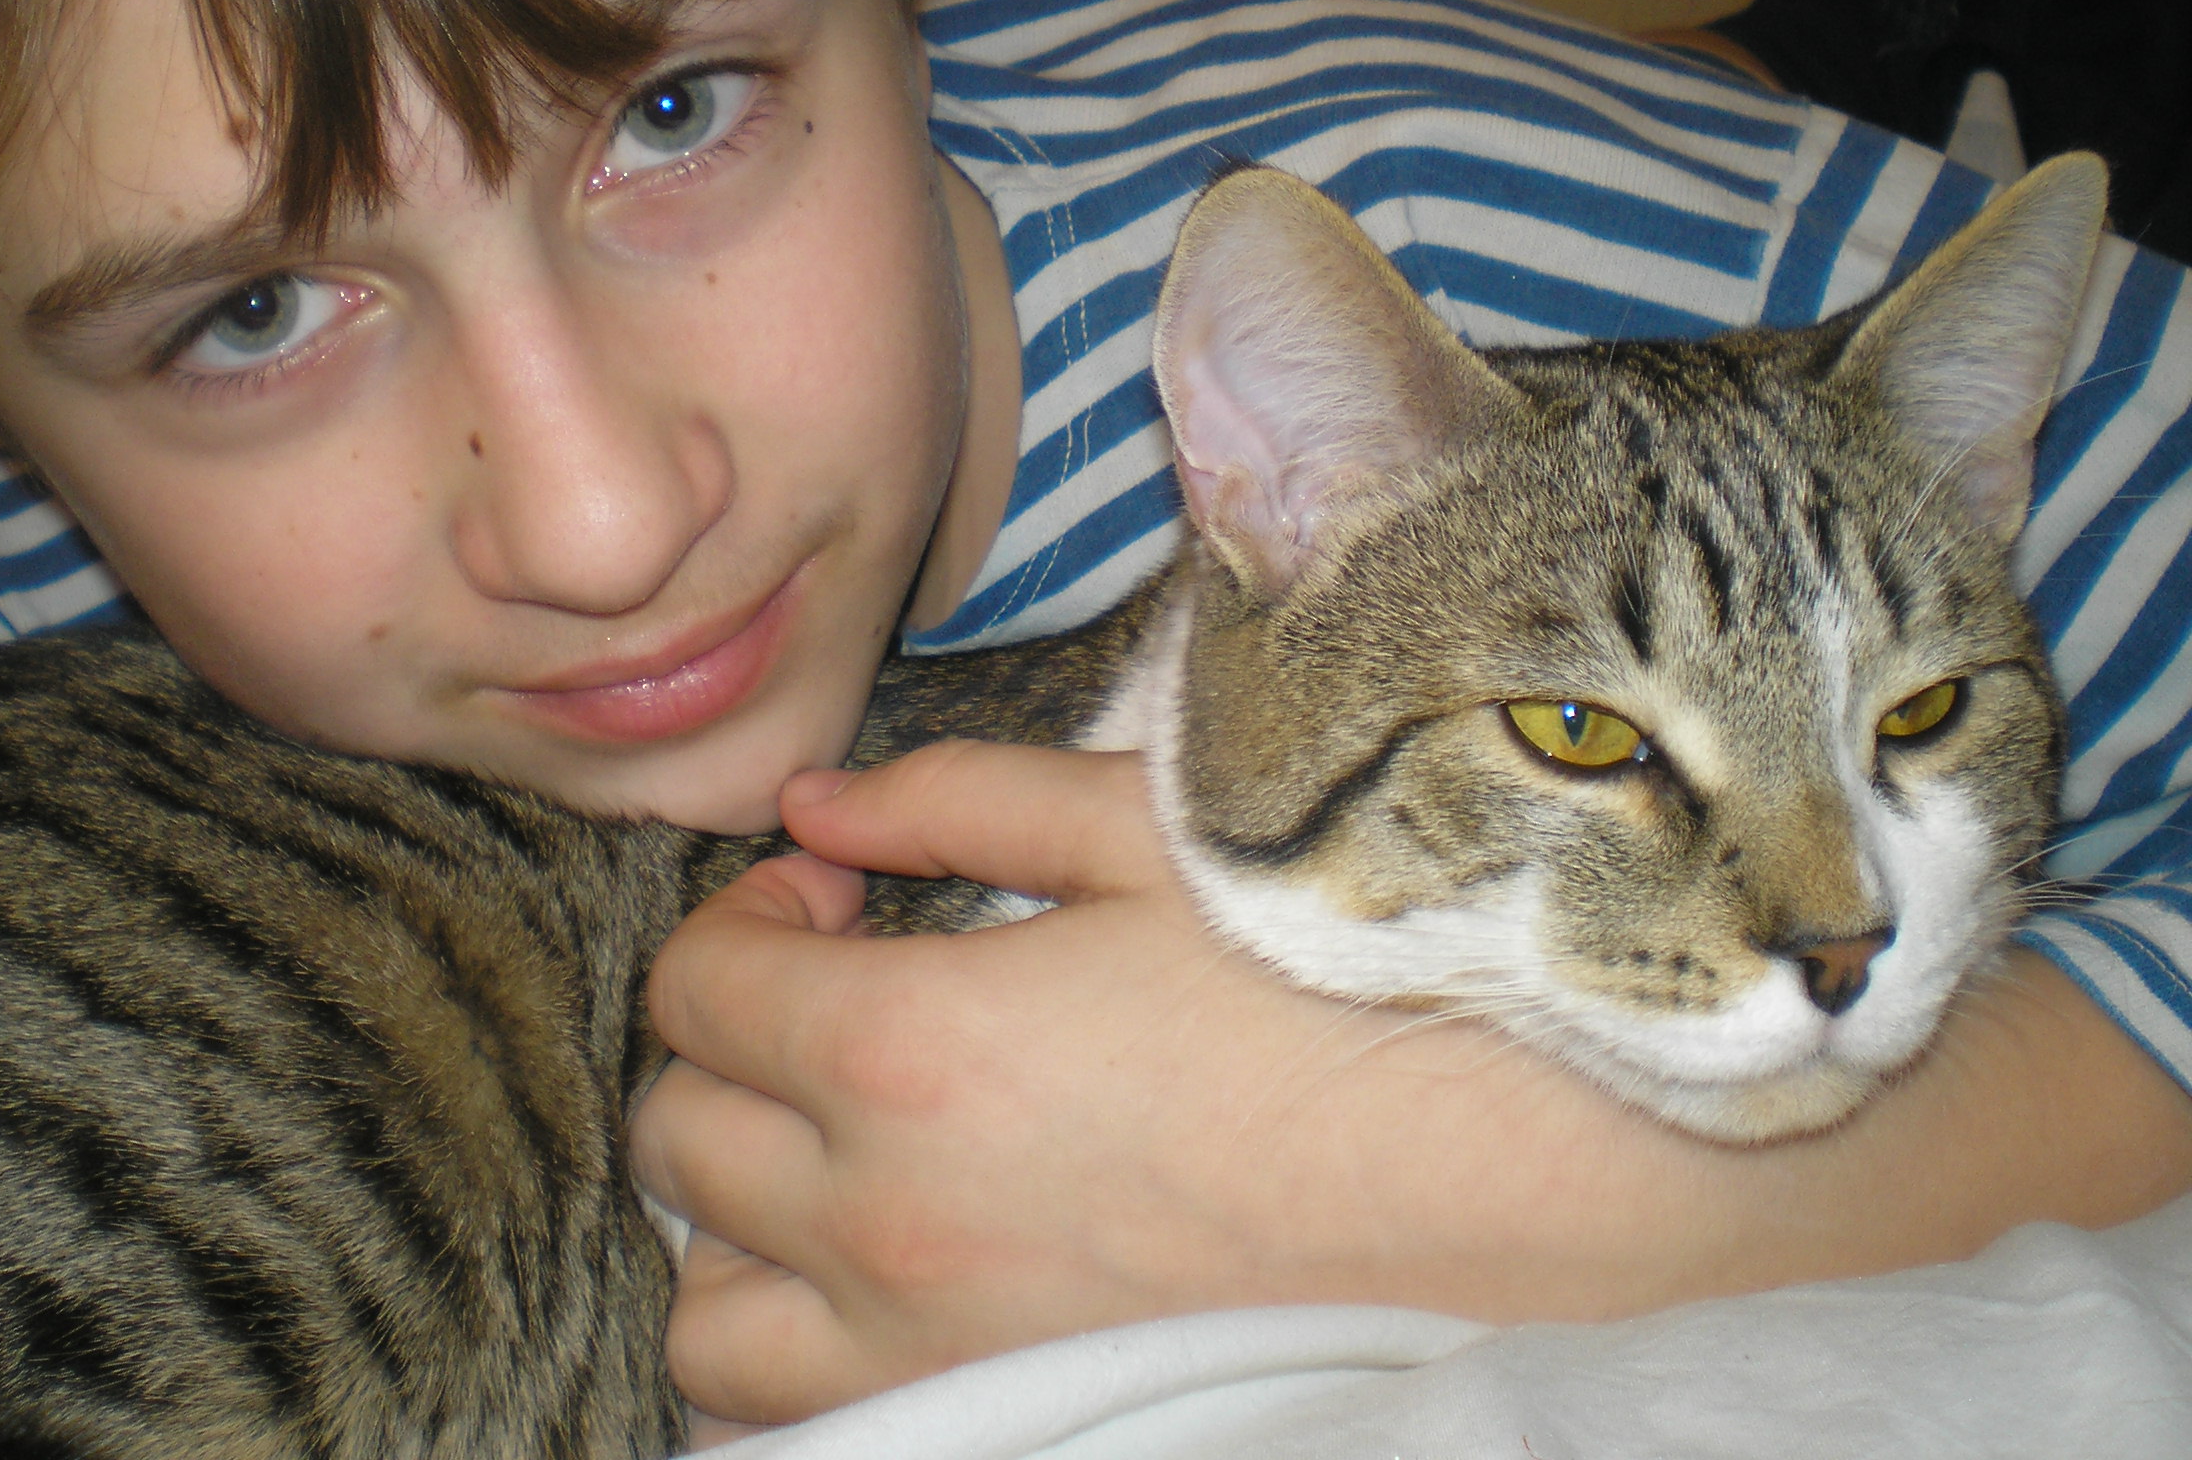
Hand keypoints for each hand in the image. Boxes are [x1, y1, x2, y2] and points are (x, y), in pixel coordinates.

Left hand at [631, 740, 2191, 1428]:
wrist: (1522, 1167)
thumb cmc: (1347, 981)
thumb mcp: (1153, 836)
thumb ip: (958, 801)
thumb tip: (819, 803)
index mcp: (912, 1048)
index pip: (699, 985)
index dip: (749, 913)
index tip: (841, 891)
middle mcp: (891, 1219)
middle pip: (677, 1134)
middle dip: (730, 1040)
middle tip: (843, 991)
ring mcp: (940, 1346)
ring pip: (705, 1308)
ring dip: (734, 1215)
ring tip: (834, 1143)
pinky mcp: (1005, 1418)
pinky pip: (799, 1420)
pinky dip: (793, 1350)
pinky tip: (872, 1277)